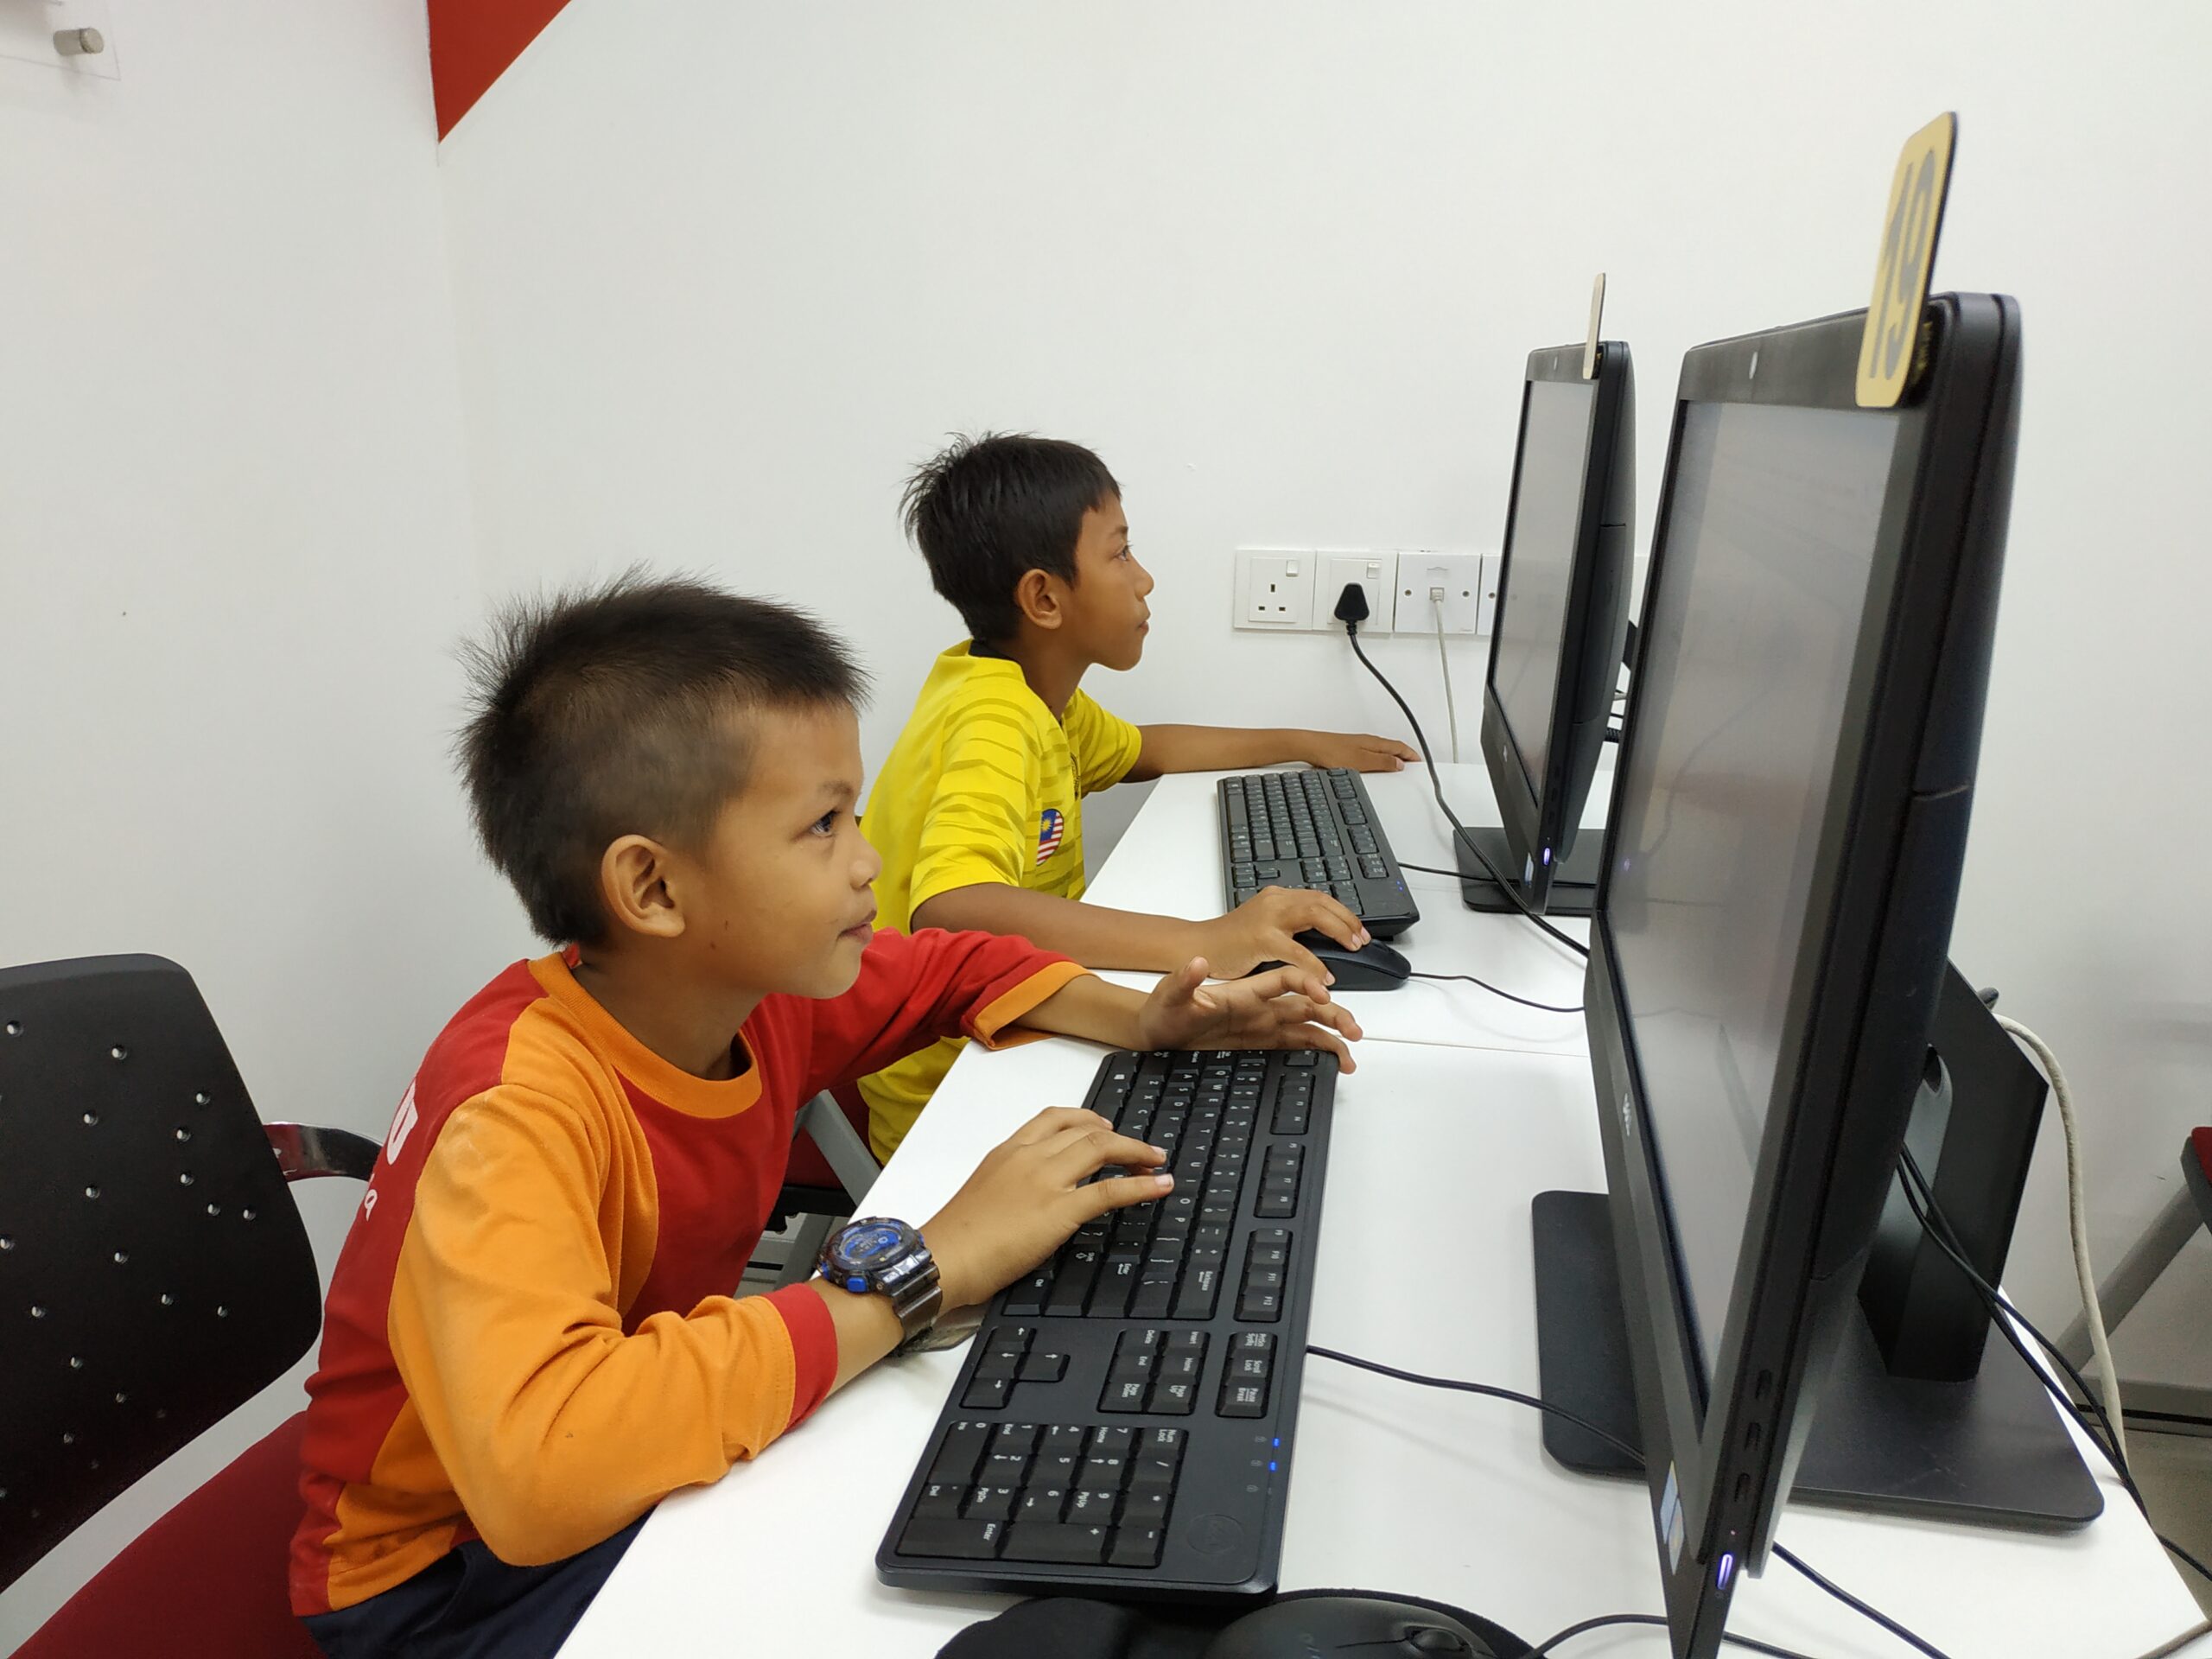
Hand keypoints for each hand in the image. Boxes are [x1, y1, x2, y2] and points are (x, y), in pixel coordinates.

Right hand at [922, 1108, 1170, 1310]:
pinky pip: (1110, 1191)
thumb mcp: (982, 1194)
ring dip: (1136, 1152)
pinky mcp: (1060, 1210)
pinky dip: (1141, 1185)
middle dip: (1118, 1135)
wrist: (943, 1258)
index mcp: (1006, 1151)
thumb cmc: (954, 1238)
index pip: (1051, 1119)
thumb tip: (1029, 1199)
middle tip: (1140, 1148)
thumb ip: (1009, 1185)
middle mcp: (1029, 1157)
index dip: (1083, 1118)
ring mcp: (1046, 1180)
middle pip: (1084, 1130)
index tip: (1101, 1125)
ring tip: (1157, 1160)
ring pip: (1101, 1149)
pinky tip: (1161, 1185)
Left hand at [1136, 958, 1360, 1069]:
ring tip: (1353, 1050)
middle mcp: (1260, 1005)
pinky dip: (1320, 1050)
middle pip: (1306, 1003)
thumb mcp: (1170, 993)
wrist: (1156, 1031)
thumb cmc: (1164, 1009)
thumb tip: (1196, 963)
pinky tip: (1336, 1060)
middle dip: (1333, 1014)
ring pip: (1308, 1025)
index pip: (1283, 979)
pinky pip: (1297, 1044)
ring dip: (1333, 1034)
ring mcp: (1263, 1024)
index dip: (1305, 982)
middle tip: (1353, 1029)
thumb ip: (1184, 980)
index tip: (1323, 992)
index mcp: (1245, 990)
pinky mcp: (1261, 1042)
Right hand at [1193, 886, 1367, 979]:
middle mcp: (1274, 901)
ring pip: (1315, 914)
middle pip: (1322, 902)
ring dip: (1339, 931)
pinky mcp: (1260, 938)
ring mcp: (1267, 918)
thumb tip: (1322, 938)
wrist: (1195, 947)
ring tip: (1352, 948)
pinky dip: (1315, 963)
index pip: (1319, 897)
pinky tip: (1324, 976)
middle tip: (1361, 939)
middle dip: (1347, 920)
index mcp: (1277, 898)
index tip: (1358, 930)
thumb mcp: (1265, 928)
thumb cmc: (1228, 943)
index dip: (1343, 913)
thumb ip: (1290, 928)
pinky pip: (1296, 949)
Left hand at [1302, 731, 1418, 772]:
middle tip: (1412, 764)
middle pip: (1392, 748)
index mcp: (1375, 743)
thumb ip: (1382, 762)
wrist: (1310, 747)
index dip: (1411, 754)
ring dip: (1391, 758)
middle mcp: (1368, 742)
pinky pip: (1370, 755)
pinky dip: (1379, 760)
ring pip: (1381, 751)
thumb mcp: (1363, 762)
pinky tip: (1374, 767)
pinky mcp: (1349, 751)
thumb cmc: (1332, 752)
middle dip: (1404, 755)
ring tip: (1397, 767)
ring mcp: (1358, 745)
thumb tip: (1399, 763)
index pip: (1400, 747)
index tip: (1420, 761)